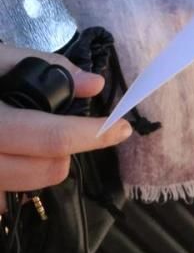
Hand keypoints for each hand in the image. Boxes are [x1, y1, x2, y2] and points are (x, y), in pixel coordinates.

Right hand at [0, 45, 132, 213]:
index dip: (94, 135)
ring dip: (39, 165)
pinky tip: (5, 150)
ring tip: (24, 135)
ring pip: (25, 188)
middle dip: (65, 149)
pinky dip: (9, 176)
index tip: (123, 128)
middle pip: (46, 171)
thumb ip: (43, 64)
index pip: (51, 139)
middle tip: (62, 125)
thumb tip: (93, 83)